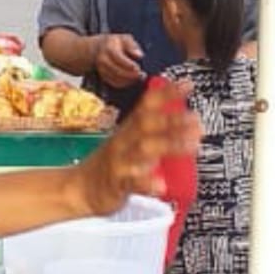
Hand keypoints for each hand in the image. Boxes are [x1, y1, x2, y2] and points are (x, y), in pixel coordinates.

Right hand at [66, 82, 200, 215]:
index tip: (187, 84)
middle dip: (172, 119)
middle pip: (147, 124)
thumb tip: (180, 114)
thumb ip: (152, 128)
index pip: (147, 106)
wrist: (79, 189)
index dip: (166, 94)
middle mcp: (124, 141)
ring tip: (190, 144)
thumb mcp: (129, 140)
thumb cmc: (111, 164)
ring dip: (168, 144)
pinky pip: (131, 183)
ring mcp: (120, 162)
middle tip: (195, 118)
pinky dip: (146, 183)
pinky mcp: (116, 184)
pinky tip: (161, 185)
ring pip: (143, 150)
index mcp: (129, 129)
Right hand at [93, 34, 144, 88]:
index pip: (118, 58)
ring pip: (116, 78)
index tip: (138, 68)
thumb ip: (132, 46)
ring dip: (129, 80)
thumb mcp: (125, 39)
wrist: (100, 47)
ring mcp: (102, 69)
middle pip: (117, 70)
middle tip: (142, 75)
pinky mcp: (103, 76)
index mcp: (109, 48)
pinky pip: (115, 83)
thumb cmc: (117, 43)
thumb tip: (139, 55)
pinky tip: (133, 80)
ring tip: (139, 78)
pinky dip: (125, 83)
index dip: (129, 64)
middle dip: (130, 74)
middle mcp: (103, 59)